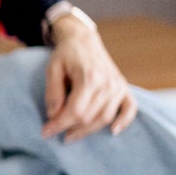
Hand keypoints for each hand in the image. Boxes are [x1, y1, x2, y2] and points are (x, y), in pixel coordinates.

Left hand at [41, 17, 136, 142]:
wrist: (83, 40)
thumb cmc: (66, 54)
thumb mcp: (52, 69)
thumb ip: (53, 92)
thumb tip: (53, 115)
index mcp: (89, 78)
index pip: (75, 111)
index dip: (59, 124)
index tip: (45, 132)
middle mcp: (107, 83)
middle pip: (89, 117)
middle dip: (69, 129)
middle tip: (54, 133)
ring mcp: (118, 86)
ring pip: (105, 118)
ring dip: (87, 130)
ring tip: (71, 135)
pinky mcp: (124, 87)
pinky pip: (130, 108)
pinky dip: (124, 121)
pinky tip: (113, 131)